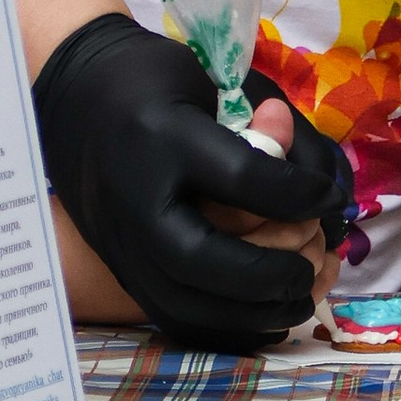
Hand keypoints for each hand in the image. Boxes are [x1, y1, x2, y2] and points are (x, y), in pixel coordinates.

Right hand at [31, 17, 349, 349]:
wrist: (72, 101)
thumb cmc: (148, 81)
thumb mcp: (203, 76)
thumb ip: (258, 121)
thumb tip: (310, 167)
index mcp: (159, 137)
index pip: (240, 177)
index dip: (298, 193)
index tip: (328, 196)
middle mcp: (133, 197)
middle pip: (200, 259)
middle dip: (267, 271)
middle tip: (311, 262)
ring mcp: (120, 240)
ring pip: (183, 302)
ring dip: (250, 310)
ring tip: (298, 296)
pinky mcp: (119, 266)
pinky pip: (170, 316)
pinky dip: (222, 324)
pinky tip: (262, 313)